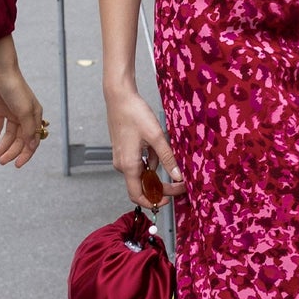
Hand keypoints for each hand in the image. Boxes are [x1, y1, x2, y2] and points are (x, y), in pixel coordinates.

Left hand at [0, 35, 45, 167]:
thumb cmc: (14, 87)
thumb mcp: (24, 110)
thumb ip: (28, 129)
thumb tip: (32, 146)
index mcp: (35, 116)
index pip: (33, 140)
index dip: (26, 154)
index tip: (16, 165)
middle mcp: (25, 115)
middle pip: (20, 140)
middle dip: (11, 152)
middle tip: (0, 161)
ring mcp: (12, 112)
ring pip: (9, 135)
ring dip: (2, 146)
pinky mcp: (0, 108)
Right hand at [105, 83, 184, 207]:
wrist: (119, 97)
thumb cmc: (134, 114)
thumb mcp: (156, 137)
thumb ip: (167, 158)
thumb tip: (178, 176)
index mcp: (128, 165)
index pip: (138, 195)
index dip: (153, 201)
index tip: (168, 200)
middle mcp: (122, 165)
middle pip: (142, 185)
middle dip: (160, 186)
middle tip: (178, 183)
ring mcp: (121, 158)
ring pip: (142, 173)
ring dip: (156, 171)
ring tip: (169, 158)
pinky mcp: (123, 151)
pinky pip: (139, 163)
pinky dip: (150, 161)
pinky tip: (157, 149)